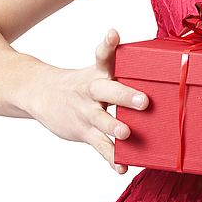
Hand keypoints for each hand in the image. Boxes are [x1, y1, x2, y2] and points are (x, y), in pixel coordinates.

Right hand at [23, 28, 148, 174]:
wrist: (41, 93)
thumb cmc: (81, 83)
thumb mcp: (96, 71)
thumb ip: (121, 69)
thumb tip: (160, 63)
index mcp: (98, 72)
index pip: (102, 55)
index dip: (108, 44)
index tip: (113, 34)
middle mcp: (92, 90)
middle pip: (107, 90)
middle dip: (125, 95)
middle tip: (144, 100)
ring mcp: (86, 112)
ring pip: (101, 120)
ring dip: (114, 127)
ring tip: (126, 133)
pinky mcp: (83, 131)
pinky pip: (99, 146)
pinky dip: (111, 158)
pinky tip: (122, 167)